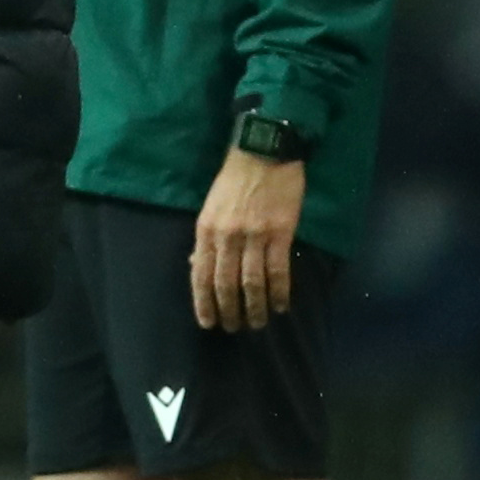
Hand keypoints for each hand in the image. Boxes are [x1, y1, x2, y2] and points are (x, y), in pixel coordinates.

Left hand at [191, 147, 304, 331]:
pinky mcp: (280, 233)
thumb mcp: (210, 207)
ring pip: (252, 283)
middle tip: (234, 328)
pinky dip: (280, 292)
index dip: (204, 303)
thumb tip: (197, 267)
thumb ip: (206, 239)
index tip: (208, 323)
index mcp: (206, 230)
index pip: (201, 275)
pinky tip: (281, 306)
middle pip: (226, 284)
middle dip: (229, 311)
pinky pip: (279, 271)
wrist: (264, 151)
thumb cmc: (234, 179)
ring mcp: (254, 236)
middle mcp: (227, 237)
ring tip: (258, 324)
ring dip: (255, 308)